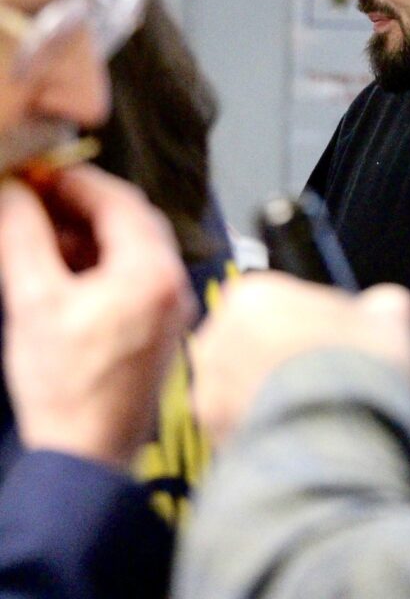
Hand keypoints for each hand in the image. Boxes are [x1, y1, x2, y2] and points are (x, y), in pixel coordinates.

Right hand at [0, 165, 195, 467]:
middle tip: (39, 200)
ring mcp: (172, 304)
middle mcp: (172, 281)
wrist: (87, 455)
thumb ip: (24, 237)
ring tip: (43, 233)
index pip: (118, 200)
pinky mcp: (162, 324)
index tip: (39, 175)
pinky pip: (135, 273)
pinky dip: (103, 261)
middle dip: (83, 204)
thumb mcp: (33, 301)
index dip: (74, 181)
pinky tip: (65, 268)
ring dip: (91, 233)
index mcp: (150, 270)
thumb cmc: (64, 386)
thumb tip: (15, 193)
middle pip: (131, 219)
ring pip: (133, 245)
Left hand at [191, 273, 409, 446]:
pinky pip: (237, 424)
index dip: (314, 324)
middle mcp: (220, 335)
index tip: (334, 341)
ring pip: (241, 385)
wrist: (338, 438)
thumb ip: (384, 307)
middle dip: (281, 359)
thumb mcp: (389, 321)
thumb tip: (388, 308)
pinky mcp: (211, 432)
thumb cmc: (358, 370)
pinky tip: (294, 436)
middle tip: (324, 378)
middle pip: (254, 342)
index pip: (283, 302)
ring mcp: (210, 386)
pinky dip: (261, 429)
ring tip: (310, 413)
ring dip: (268, 395)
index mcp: (255, 294)